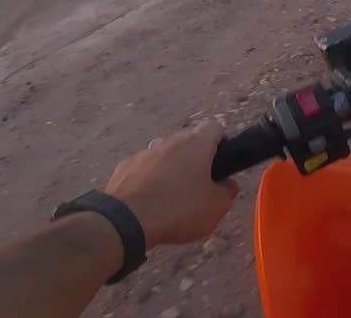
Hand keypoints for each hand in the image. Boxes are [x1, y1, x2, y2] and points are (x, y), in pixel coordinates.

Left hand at [105, 123, 237, 248]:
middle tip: (199, 186)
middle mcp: (169, 141)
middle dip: (195, 159)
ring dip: (170, 169)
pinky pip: (143, 170)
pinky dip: (148, 180)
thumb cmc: (180, 209)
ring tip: (170, 197)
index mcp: (196, 143)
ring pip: (164, 155)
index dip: (222, 144)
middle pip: (188, 142)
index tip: (222, 164)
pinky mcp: (123, 168)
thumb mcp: (217, 207)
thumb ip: (227, 191)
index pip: (215, 128)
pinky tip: (148, 203)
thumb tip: (226, 183)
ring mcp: (143, 153)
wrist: (126, 221)